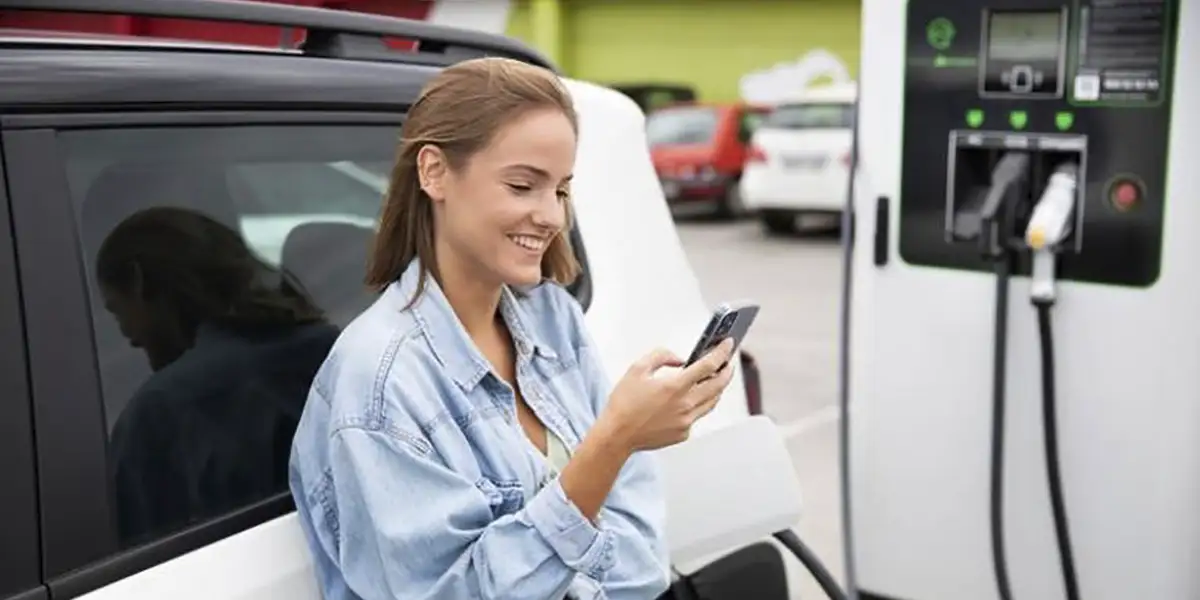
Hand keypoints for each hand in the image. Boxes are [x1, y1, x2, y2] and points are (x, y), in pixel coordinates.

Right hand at [597, 339, 736, 452]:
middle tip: (727, 362)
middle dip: (727, 371)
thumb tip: (679, 359)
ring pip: (712, 402)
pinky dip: (699, 404)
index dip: (722, 352)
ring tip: (716, 378)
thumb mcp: (637, 369)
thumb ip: (661, 356)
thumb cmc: (624, 404)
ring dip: (717, 388)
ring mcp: (686, 421)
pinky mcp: (683, 433)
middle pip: (718, 385)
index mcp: (675, 387)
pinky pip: (698, 415)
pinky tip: (692, 398)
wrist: (617, 435)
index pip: (709, 365)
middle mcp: (685, 405)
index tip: (728, 344)